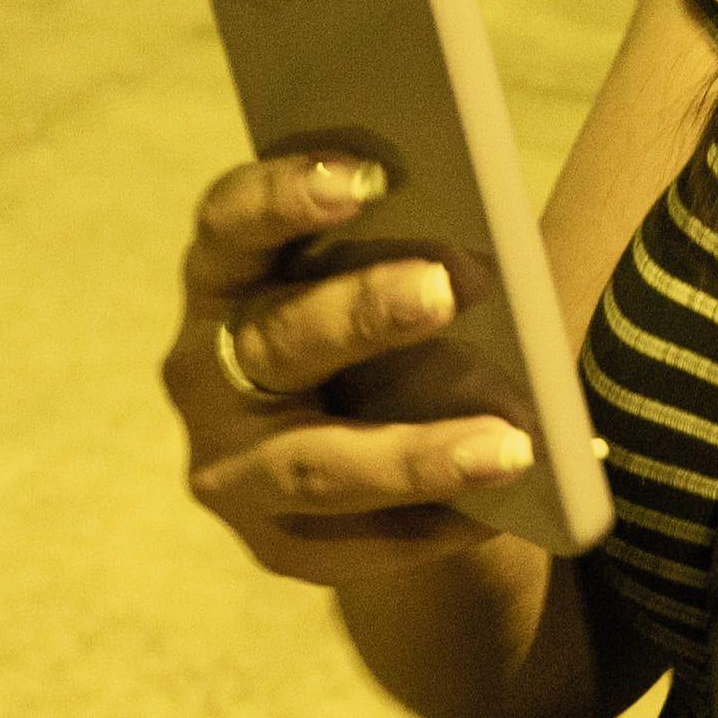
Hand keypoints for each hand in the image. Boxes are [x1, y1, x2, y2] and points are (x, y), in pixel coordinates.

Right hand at [170, 151, 534, 588]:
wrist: (372, 454)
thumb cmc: (384, 330)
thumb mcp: (379, 276)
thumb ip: (405, 249)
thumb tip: (489, 248)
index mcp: (225, 277)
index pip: (230, 223)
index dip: (284, 195)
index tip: (366, 173)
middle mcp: (205, 369)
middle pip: (278, 338)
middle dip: (364, 312)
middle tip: (450, 287)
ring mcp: (229, 464)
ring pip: (315, 463)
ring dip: (414, 455)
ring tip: (512, 446)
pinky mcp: (269, 542)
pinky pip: (350, 544)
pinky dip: (430, 527)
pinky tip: (497, 516)